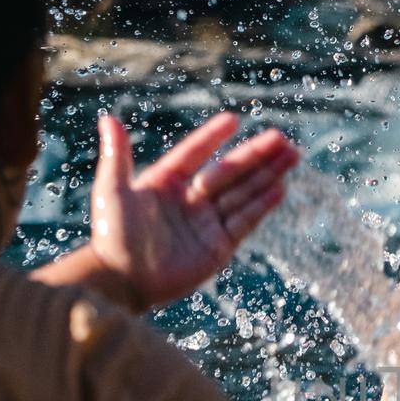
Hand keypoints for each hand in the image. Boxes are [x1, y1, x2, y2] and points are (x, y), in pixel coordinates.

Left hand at [90, 112, 300, 308]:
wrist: (121, 282)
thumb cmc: (111, 236)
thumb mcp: (112, 191)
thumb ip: (117, 155)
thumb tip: (108, 119)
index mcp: (165, 182)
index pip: (195, 153)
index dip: (213, 137)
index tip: (233, 119)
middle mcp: (189, 200)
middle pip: (229, 172)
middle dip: (256, 155)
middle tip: (282, 138)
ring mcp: (206, 223)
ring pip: (243, 193)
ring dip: (267, 175)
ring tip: (291, 156)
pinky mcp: (218, 247)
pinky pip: (244, 221)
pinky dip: (262, 205)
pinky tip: (280, 188)